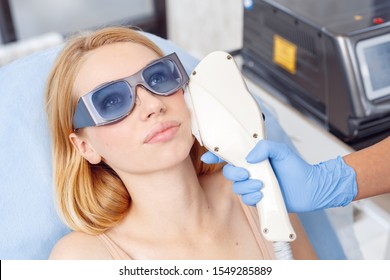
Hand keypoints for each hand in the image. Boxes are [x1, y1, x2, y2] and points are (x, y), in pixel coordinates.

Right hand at [202, 140, 357, 211]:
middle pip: (229, 172)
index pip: (230, 155)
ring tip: (261, 185)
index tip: (207, 155)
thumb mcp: (282, 151)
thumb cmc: (297, 168)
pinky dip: (252, 196)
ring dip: (246, 186)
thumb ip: (266, 147)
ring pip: (236, 187)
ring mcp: (253, 186)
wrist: (311, 189)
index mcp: (253, 158)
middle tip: (247, 173)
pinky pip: (246, 199)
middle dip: (234, 173)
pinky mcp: (258, 199)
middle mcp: (251, 172)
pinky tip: (262, 195)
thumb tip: (249, 157)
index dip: (216, 155)